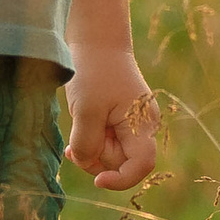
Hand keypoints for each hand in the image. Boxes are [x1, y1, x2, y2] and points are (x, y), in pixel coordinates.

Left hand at [65, 48, 158, 192]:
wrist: (95, 38)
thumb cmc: (93, 70)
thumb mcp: (86, 109)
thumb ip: (88, 143)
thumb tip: (87, 164)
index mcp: (143, 123)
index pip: (142, 166)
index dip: (121, 180)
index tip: (97, 181)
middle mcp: (142, 126)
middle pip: (122, 162)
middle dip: (97, 158)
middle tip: (77, 140)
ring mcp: (131, 123)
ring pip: (111, 154)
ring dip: (90, 149)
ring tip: (76, 129)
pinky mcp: (118, 119)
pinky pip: (105, 142)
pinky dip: (90, 142)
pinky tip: (77, 135)